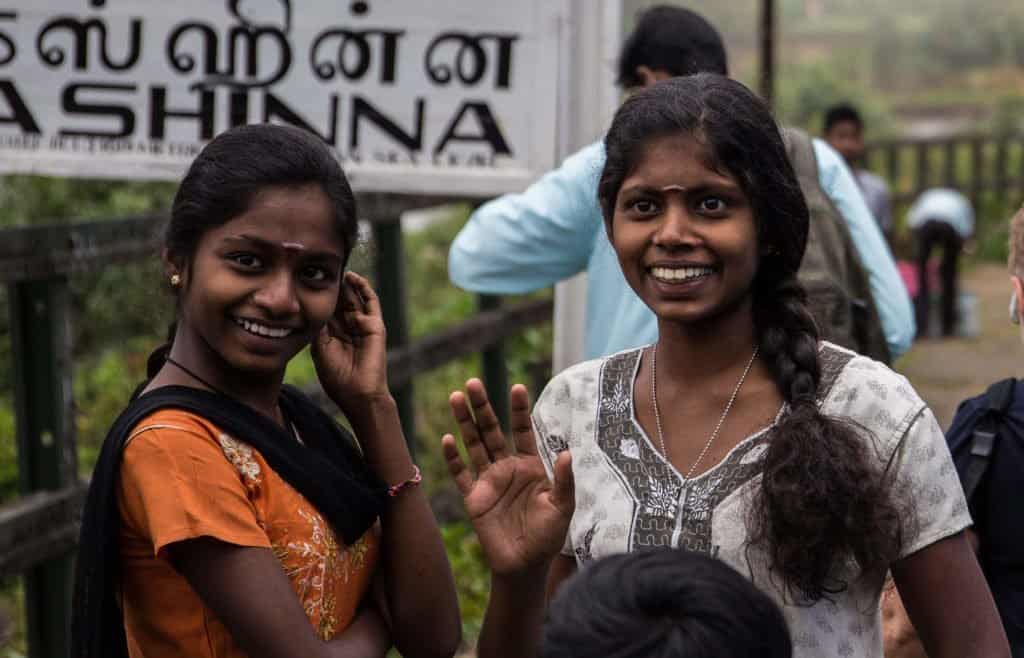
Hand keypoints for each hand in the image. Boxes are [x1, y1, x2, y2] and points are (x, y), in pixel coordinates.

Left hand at [312, 271, 388, 406]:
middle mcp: (348, 329)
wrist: (357, 393)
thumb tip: (313, 306)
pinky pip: (371, 302)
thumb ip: (318, 328)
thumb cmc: (337, 377)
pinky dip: (364, 288)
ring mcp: (362, 326)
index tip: (307, 279)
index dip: (320, 296)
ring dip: (348, 285)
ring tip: (340, 269)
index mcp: (334, 336)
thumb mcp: (320, 349)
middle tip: (323, 270)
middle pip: (341, 302)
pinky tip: (354, 277)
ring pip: (355, 299)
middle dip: (334, 288)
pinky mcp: (375, 326)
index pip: (327, 310)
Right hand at [442, 379, 573, 575]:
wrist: (525, 566)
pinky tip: (447, 439)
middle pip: (491, 430)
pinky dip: (453, 458)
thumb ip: (564, 481)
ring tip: (455, 397)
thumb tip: (568, 454)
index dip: (518, 410)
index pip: (522, 430)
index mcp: (530, 465)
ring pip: (473, 444)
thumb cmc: (548, 537)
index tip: (516, 387)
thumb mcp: (563, 508)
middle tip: (472, 382)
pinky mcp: (474, 498)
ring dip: (464, 422)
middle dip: (482, 407)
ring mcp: (488, 481)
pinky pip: (461, 474)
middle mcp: (507, 467)